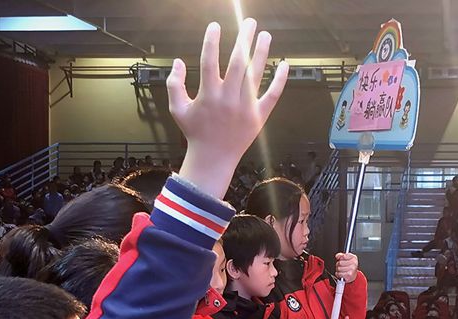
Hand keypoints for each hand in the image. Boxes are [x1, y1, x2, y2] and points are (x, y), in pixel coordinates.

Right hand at [169, 20, 287, 199]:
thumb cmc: (195, 133)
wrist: (213, 158)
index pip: (209, 61)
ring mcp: (245, 108)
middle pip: (237, 62)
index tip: (215, 26)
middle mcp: (228, 99)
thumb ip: (174, 84)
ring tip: (265, 35)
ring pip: (255, 75)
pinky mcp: (258, 117)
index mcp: (208, 95)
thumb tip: (177, 62)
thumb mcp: (178, 110)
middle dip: (243, 39)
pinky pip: (272, 95)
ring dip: (261, 53)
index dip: (211, 41)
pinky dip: (279, 80)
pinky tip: (283, 65)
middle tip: (248, 22)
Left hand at [335, 253, 358, 282]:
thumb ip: (341, 255)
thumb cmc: (349, 266)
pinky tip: (341, 273)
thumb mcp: (346, 258)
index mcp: (354, 257)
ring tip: (341, 270)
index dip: (341, 258)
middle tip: (341, 266)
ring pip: (339, 268)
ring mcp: (352, 269)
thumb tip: (337, 256)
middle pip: (340, 262)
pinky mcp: (349, 274)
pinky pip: (339, 273)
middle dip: (338, 264)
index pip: (344, 256)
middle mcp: (354, 263)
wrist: (353, 275)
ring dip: (338, 270)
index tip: (341, 259)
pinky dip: (338, 274)